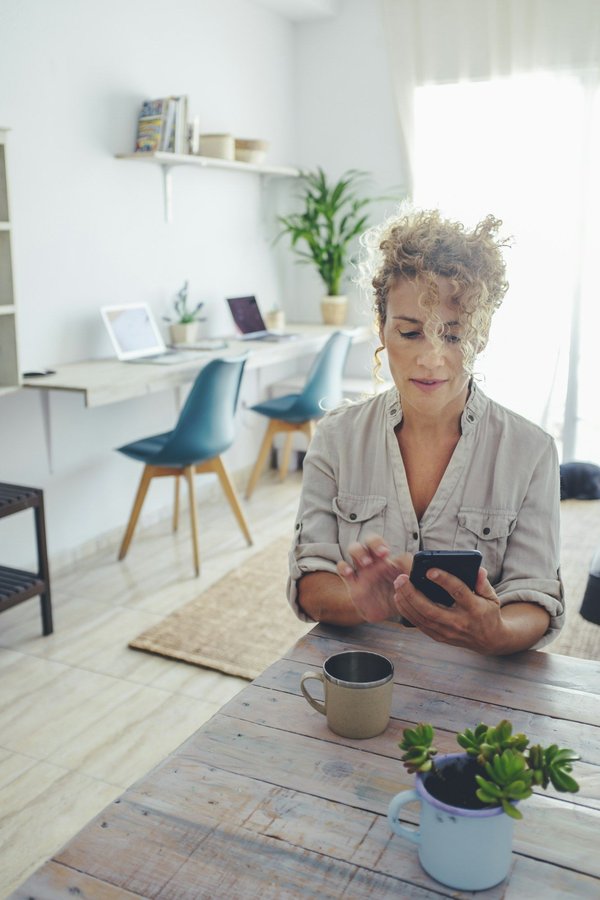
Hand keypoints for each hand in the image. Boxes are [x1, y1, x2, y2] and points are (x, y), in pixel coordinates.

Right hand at [336, 535, 411, 622]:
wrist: (388, 612)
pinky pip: (342, 568)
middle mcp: (372, 561)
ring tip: (367, 563)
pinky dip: (344, 567)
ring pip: (353, 549)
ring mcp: (361, 571)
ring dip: (359, 552)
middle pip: (367, 541)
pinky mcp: (352, 584)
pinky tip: (350, 572)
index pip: (379, 543)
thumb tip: (412, 558)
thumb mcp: (408, 582)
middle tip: (381, 554)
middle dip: (372, 543)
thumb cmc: (399, 592)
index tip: (386, 553)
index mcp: (385, 559)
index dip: (380, 544)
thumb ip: (410, 570)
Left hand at [392, 565, 507, 652]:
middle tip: (401, 579)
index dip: (444, 580)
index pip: (458, 592)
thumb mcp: (492, 597)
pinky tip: (399, 599)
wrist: (490, 640)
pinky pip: (420, 625)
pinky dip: (407, 612)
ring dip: (406, 602)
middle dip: (413, 594)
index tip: (430, 570)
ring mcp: (448, 632)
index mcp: (474, 608)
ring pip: (422, 618)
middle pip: (431, 609)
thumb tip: (477, 570)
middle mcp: (459, 622)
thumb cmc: (488, 612)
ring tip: (397, 586)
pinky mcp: (440, 637)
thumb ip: (483, 582)